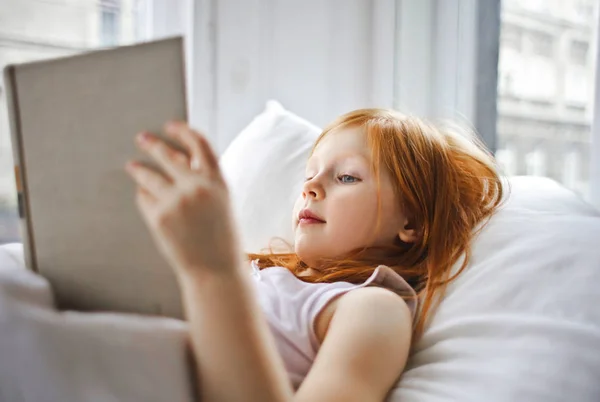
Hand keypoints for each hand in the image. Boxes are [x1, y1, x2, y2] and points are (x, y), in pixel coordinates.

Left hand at [125, 121, 241, 278]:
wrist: (215, 271)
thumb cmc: (221, 239)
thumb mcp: (222, 203)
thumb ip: (205, 181)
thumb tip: (180, 158)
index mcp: (218, 181)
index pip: (199, 144)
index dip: (183, 131)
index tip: (171, 125)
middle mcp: (196, 187)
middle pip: (168, 154)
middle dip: (153, 144)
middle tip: (141, 138)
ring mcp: (176, 201)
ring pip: (150, 175)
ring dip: (139, 168)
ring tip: (132, 166)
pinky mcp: (158, 217)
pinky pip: (145, 198)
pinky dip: (145, 196)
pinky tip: (145, 198)